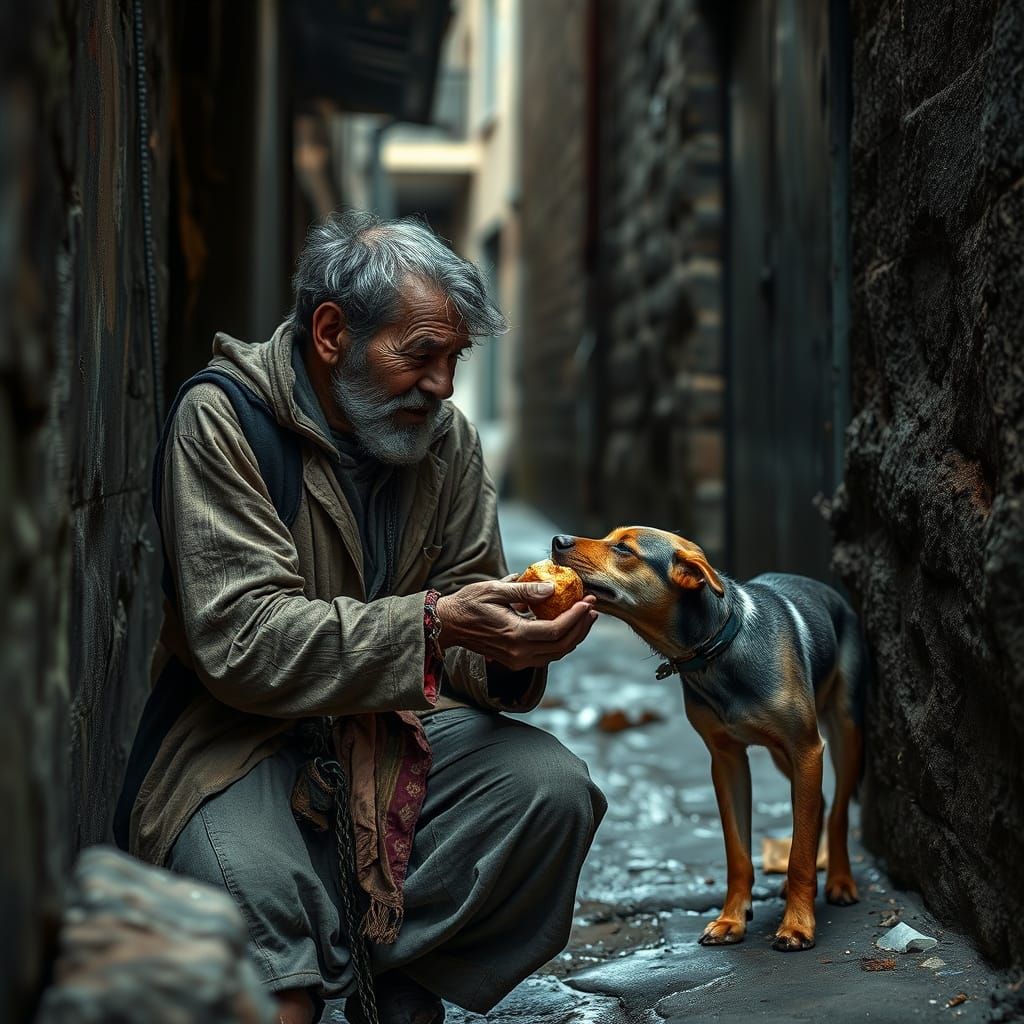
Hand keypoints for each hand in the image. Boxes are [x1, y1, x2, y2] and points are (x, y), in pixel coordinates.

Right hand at [435, 579, 597, 670]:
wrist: (448, 625)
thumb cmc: (469, 603)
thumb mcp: (495, 589)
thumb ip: (525, 591)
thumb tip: (552, 588)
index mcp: (515, 635)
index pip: (556, 630)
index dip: (576, 617)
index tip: (588, 601)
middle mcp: (519, 653)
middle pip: (562, 646)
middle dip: (581, 627)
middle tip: (593, 608)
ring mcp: (517, 660)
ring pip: (556, 654)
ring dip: (574, 636)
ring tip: (585, 617)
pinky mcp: (515, 661)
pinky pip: (546, 655)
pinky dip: (561, 642)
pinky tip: (567, 627)